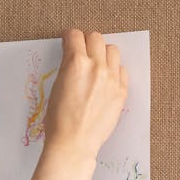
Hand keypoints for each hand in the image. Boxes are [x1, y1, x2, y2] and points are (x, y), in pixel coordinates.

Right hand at [43, 28, 128, 159]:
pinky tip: (106, 79)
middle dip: (87, 42)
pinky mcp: (121, 91)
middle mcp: (96, 66)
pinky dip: (114, 70)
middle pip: (96, 38)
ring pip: (112, 50)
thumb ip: (67, 68)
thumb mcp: (56, 88)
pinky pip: (122, 70)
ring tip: (97, 64)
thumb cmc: (60, 121)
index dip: (69, 37)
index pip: (75, 35)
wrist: (74, 143)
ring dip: (103, 53)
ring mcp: (112, 78)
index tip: (69, 41)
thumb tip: (72, 59)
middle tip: (82, 51)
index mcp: (76, 63)